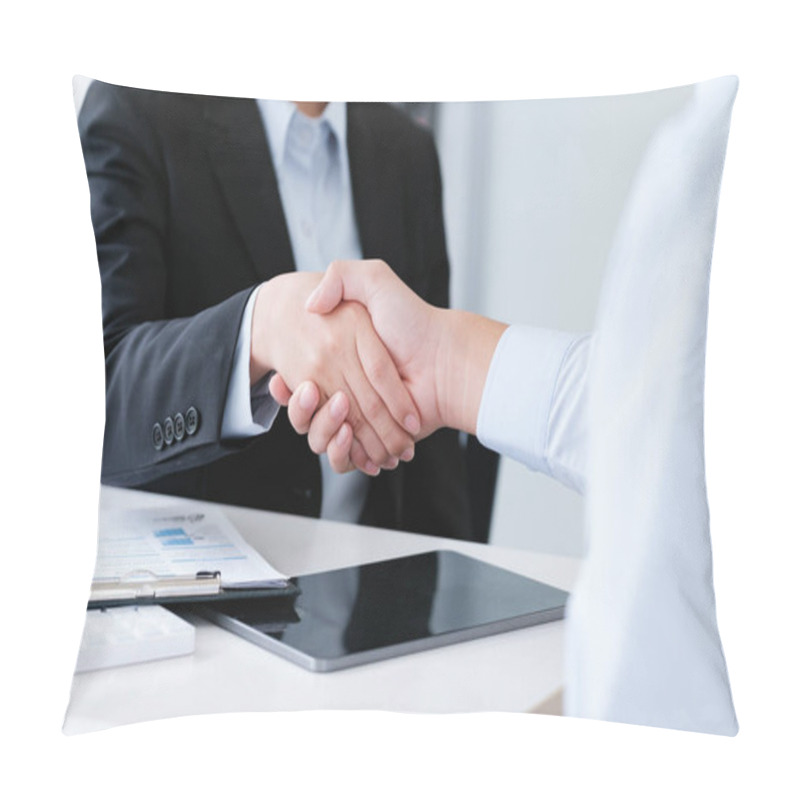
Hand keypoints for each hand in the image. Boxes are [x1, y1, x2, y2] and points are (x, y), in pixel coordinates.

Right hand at [250, 271, 419, 474]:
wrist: (447, 358)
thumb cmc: (414, 320)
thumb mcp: (374, 280)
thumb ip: (341, 277)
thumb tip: (310, 304)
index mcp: (338, 360)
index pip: (300, 382)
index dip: (287, 387)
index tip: (283, 379)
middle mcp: (345, 389)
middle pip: (306, 413)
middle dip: (302, 409)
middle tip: (310, 390)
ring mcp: (359, 417)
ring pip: (320, 438)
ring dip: (321, 429)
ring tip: (338, 408)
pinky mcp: (373, 440)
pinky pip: (344, 456)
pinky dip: (341, 452)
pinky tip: (346, 433)